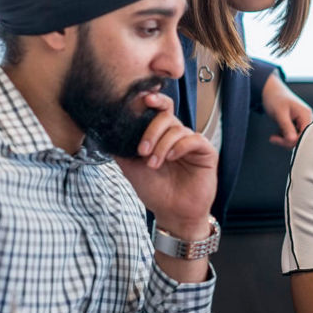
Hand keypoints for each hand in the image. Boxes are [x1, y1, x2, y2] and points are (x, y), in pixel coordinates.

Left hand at [115, 91, 217, 233]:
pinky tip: (171, 158)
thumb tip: (106, 131)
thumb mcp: (131, 167)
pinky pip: (194, 139)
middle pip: (166, 116)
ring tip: (154, 164)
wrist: (171, 213)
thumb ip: (121, 148)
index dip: (154, 100)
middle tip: (142, 150)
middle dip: (152, 130)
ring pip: (178, 129)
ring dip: (162, 145)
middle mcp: (177, 135)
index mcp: (162, 135)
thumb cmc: (155, 190)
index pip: (159, 109)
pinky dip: (180, 146)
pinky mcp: (206, 152)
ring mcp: (192, 143)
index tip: (142, 99)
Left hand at [262, 73, 312, 147]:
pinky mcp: (298, 124)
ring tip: (275, 135)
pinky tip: (279, 132)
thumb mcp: (280, 113)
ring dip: (285, 139)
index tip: (277, 140)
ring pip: (297, 138)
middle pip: (301, 138)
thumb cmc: (276, 98)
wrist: (272, 91)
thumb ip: (287, 127)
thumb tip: (292, 141)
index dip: (291, 141)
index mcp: (306, 114)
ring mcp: (303, 121)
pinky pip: (294, 135)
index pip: (304, 135)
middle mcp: (307, 118)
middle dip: (286, 141)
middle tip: (274, 139)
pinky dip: (285, 136)